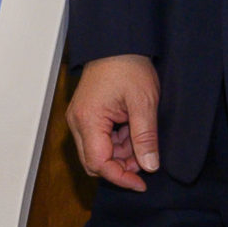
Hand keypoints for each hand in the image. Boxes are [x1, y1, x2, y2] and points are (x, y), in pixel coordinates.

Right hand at [69, 54, 160, 191]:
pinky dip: (116, 142)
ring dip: (120, 154)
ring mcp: (79, 118)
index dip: (120, 177)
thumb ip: (146, 137)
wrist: (117, 43)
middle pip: (93, 162)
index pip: (98, 163)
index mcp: (88, 120)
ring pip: (97, 152)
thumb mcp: (144, 103)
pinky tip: (132, 131)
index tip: (142, 183)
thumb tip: (149, 166)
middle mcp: (77, 122)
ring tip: (142, 139)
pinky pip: (98, 139)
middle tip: (145, 159)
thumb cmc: (128, 67)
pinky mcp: (86, 115)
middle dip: (120, 166)